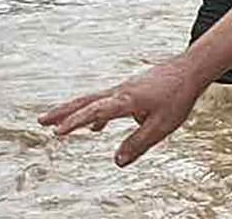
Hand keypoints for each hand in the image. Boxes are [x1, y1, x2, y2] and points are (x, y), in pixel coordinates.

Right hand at [39, 61, 202, 165]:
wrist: (190, 69)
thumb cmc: (178, 97)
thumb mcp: (162, 126)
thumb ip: (138, 143)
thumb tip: (117, 161)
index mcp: (126, 100)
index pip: (96, 111)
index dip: (76, 122)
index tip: (58, 133)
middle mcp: (120, 92)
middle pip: (86, 101)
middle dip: (63, 112)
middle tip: (40, 121)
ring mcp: (124, 89)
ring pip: (93, 100)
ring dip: (74, 112)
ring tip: (57, 126)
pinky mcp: (130, 90)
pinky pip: (107, 102)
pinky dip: (97, 114)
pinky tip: (96, 128)